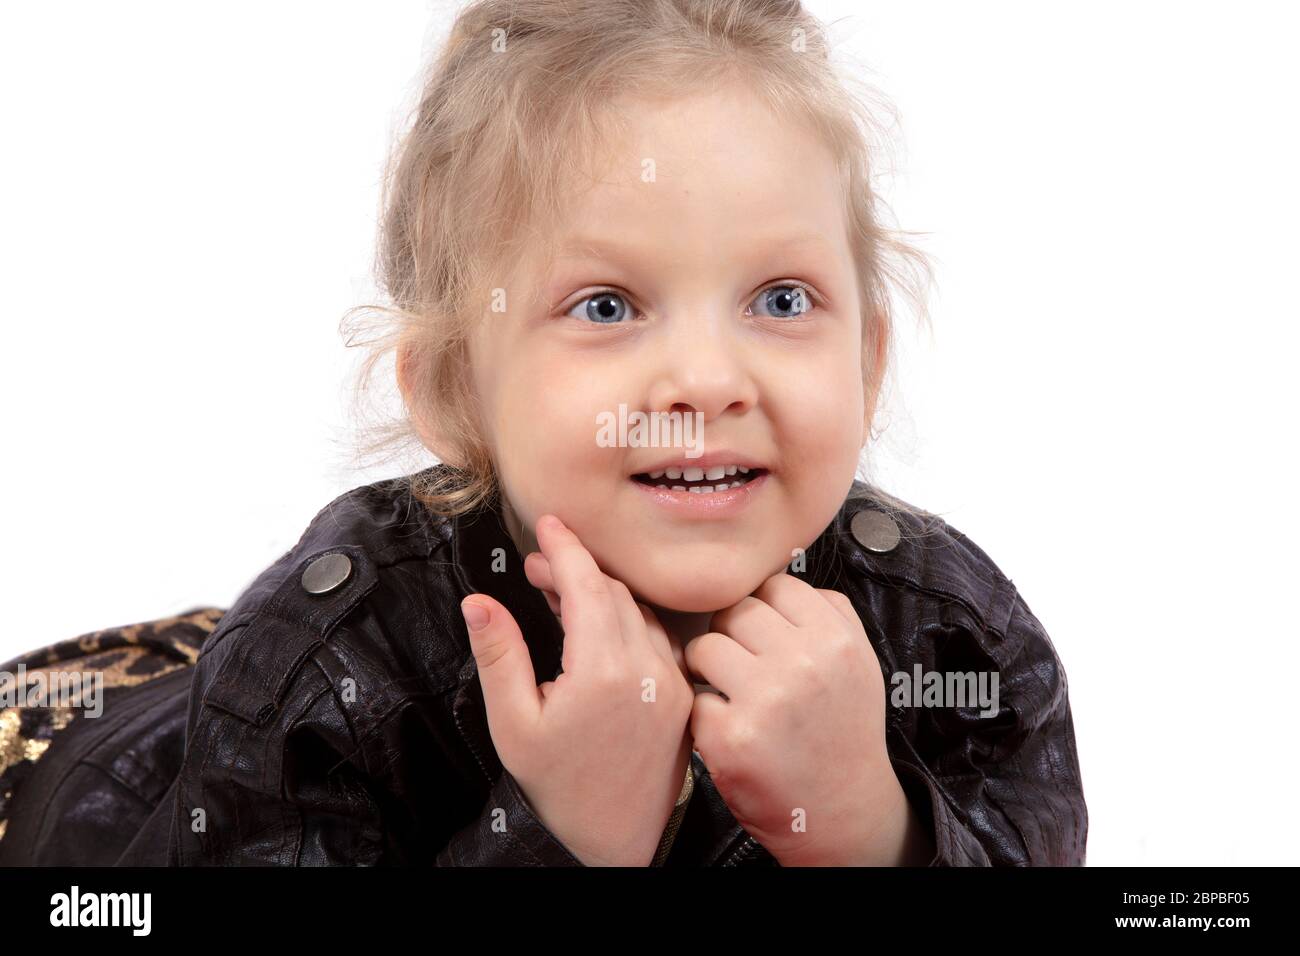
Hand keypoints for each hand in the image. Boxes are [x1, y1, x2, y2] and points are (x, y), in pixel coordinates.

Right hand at [460, 514, 693, 865]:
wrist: (612, 844)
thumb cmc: (559, 789)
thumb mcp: (512, 723)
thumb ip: (498, 654)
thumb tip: (479, 601)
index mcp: (604, 672)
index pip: (587, 584)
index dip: (563, 547)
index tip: (547, 525)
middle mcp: (648, 672)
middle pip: (614, 593)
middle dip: (575, 569)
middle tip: (538, 567)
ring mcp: (672, 685)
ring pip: (639, 613)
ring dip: (602, 595)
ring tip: (561, 595)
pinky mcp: (682, 700)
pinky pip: (657, 641)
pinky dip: (627, 622)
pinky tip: (598, 629)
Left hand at [684, 572, 930, 865]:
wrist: (843, 810)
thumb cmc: (842, 730)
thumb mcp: (857, 662)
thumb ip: (825, 612)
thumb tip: (774, 574)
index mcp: (835, 639)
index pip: (773, 586)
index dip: (763, 609)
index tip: (766, 635)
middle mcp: (803, 664)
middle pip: (734, 611)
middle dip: (732, 636)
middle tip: (744, 668)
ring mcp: (766, 701)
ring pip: (705, 647)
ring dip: (709, 669)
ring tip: (731, 694)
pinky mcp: (732, 738)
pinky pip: (694, 698)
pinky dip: (705, 714)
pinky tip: (730, 729)